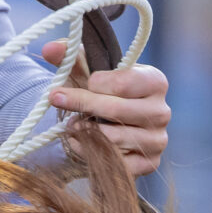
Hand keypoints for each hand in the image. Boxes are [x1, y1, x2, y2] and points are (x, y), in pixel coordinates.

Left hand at [40, 40, 169, 177]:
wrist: (110, 124)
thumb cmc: (101, 92)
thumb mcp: (88, 71)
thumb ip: (71, 56)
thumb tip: (50, 48)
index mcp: (155, 81)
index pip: (122, 83)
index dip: (93, 84)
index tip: (77, 84)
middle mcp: (162, 111)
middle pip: (116, 110)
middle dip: (82, 105)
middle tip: (57, 100)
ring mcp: (158, 140)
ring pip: (112, 138)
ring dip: (84, 131)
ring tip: (72, 123)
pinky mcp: (150, 164)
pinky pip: (115, 163)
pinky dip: (89, 153)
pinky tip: (80, 142)